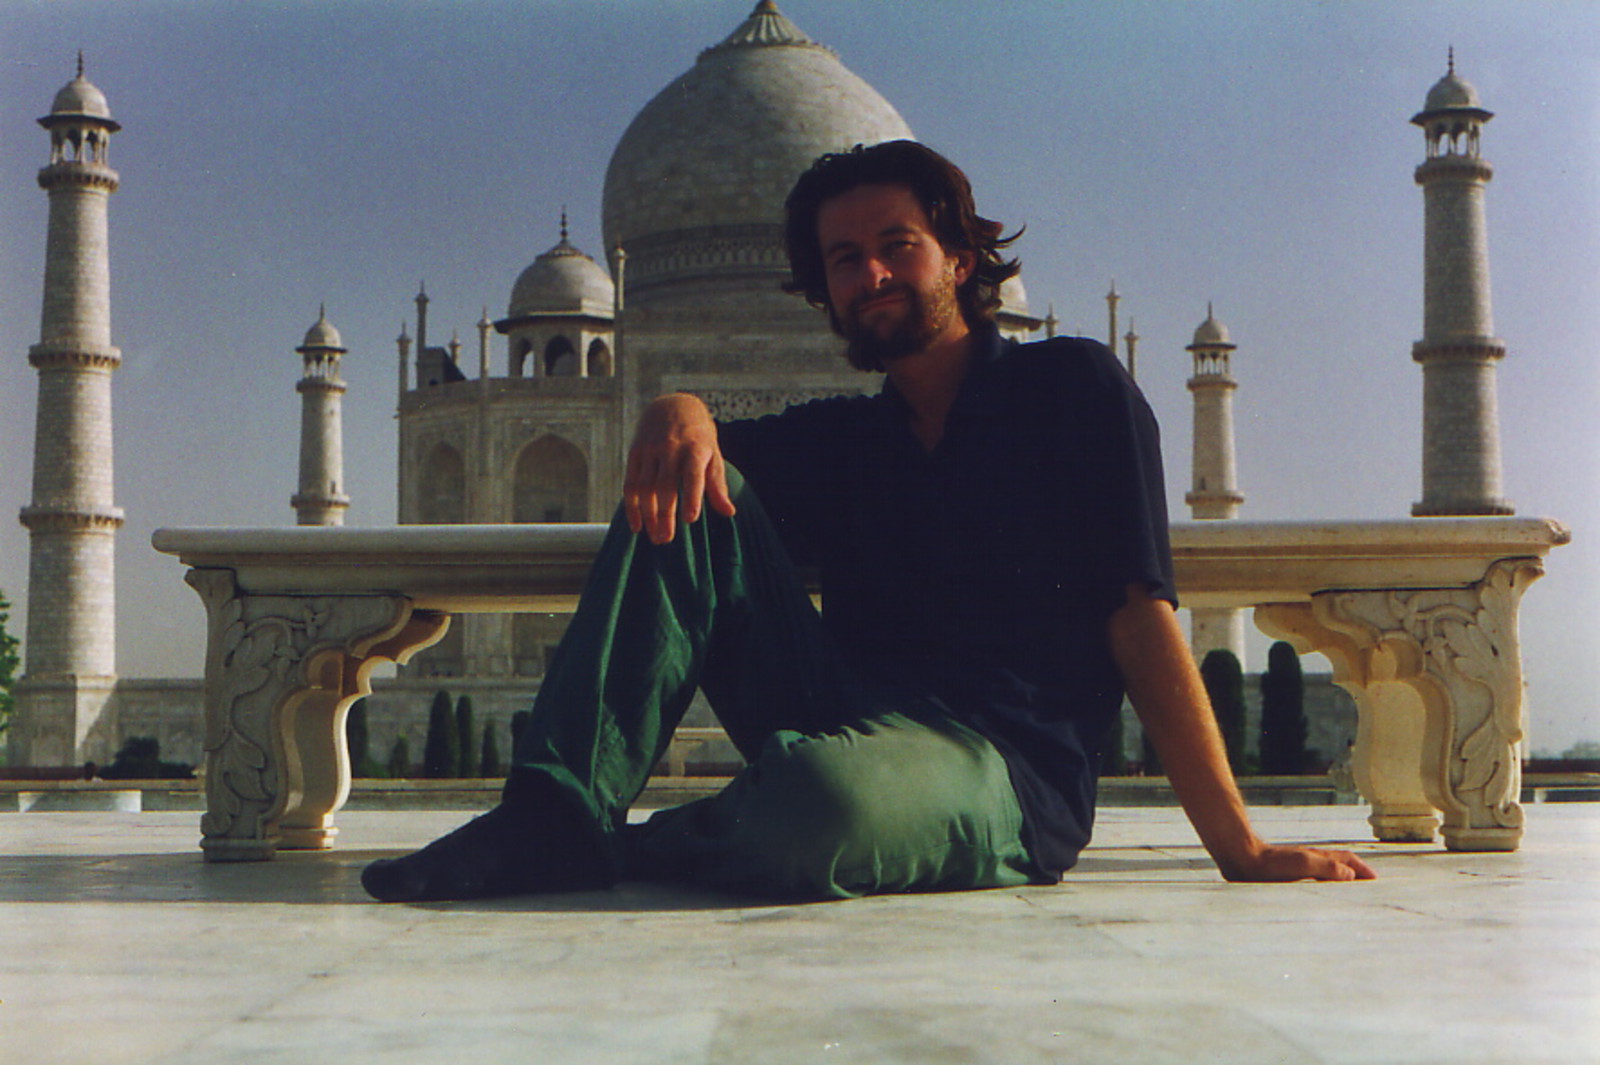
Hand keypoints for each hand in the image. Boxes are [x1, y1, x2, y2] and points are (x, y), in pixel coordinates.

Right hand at [623, 394, 735, 543]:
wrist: (673, 405)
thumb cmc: (699, 437)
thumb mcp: (713, 455)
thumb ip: (717, 485)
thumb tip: (729, 513)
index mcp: (696, 449)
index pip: (693, 475)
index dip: (691, 497)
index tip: (690, 519)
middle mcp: (671, 449)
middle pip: (665, 486)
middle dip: (664, 514)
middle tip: (666, 539)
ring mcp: (651, 450)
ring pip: (645, 488)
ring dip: (648, 516)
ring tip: (656, 538)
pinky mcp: (635, 453)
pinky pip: (631, 484)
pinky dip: (632, 507)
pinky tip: (637, 526)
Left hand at [1219, 843, 1376, 882]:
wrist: (1242, 861)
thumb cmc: (1271, 863)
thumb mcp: (1303, 864)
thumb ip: (1327, 868)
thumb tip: (1351, 875)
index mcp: (1318, 858)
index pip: (1348, 860)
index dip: (1363, 869)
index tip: (1376, 881)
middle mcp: (1311, 862)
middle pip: (1340, 866)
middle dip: (1356, 874)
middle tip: (1369, 889)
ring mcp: (1300, 869)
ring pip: (1327, 874)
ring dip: (1341, 882)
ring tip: (1350, 896)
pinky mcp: (1288, 878)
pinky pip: (1313, 883)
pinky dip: (1323, 889)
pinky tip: (1319, 899)